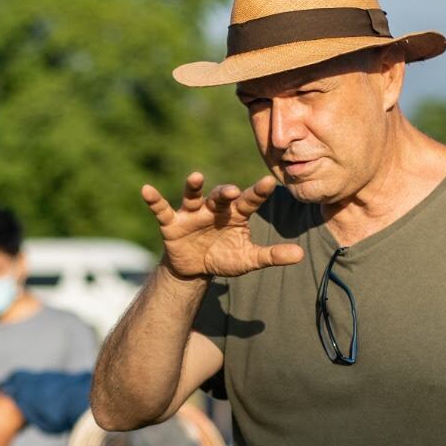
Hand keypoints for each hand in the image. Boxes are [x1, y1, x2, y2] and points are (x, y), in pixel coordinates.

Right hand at [141, 172, 303, 280]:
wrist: (196, 269)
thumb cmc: (225, 257)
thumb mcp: (248, 259)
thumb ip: (272, 255)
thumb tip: (300, 256)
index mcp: (236, 213)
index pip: (249, 200)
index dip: (258, 191)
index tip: (269, 182)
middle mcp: (214, 208)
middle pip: (221, 196)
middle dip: (225, 193)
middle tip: (232, 192)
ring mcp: (192, 213)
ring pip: (193, 196)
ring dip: (194, 186)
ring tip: (196, 177)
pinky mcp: (172, 223)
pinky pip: (161, 209)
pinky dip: (153, 200)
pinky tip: (145, 190)